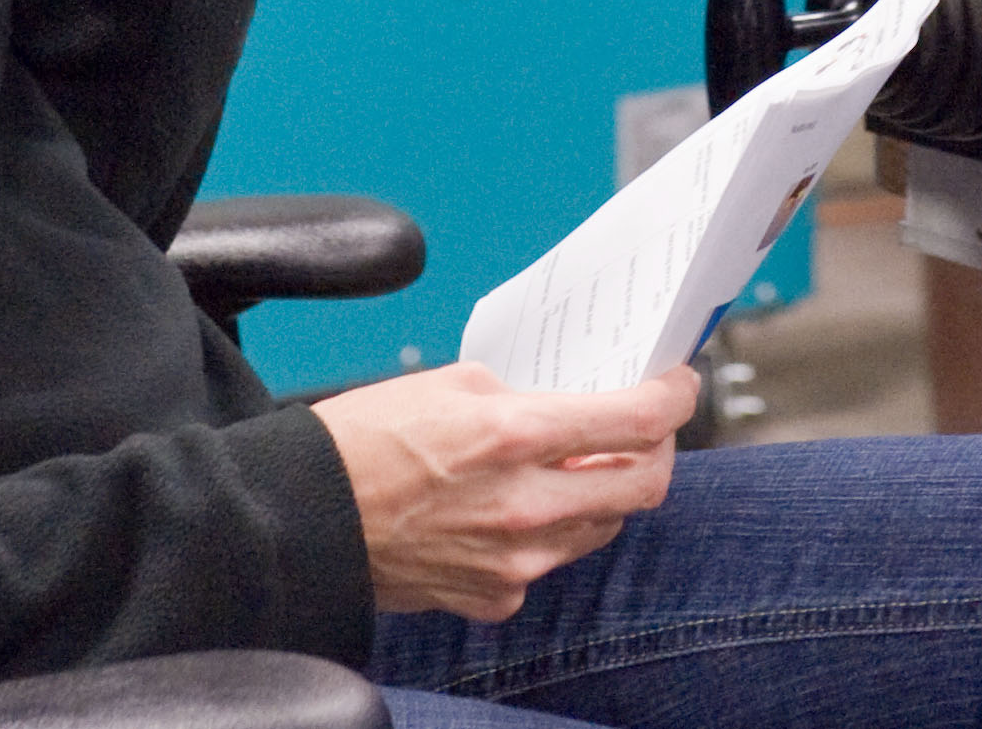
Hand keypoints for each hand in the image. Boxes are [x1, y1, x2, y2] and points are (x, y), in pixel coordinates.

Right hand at [309, 364, 698, 619]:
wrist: (302, 519)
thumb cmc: (361, 442)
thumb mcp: (448, 384)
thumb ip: (523, 396)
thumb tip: (571, 406)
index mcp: (512, 436)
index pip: (635, 421)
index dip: (674, 398)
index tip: (678, 385)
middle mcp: (523, 505)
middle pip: (643, 484)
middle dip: (657, 450)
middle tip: (644, 428)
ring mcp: (512, 561)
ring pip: (602, 527)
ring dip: (603, 492)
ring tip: (574, 464)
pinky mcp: (492, 597)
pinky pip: (549, 561)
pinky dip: (548, 531)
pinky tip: (515, 507)